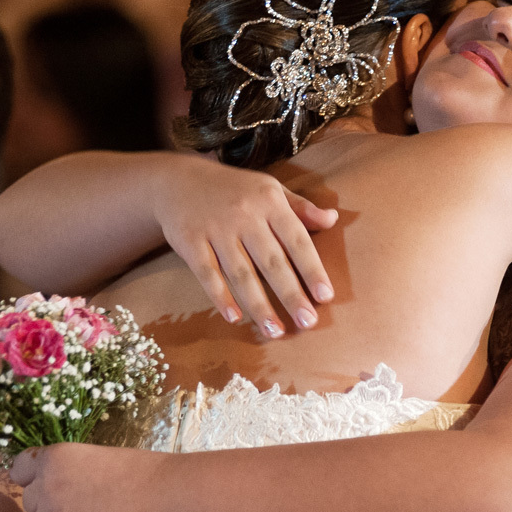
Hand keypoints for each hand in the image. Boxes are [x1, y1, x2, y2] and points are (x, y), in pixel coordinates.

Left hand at [11, 444, 163, 511]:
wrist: (165, 498)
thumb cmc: (142, 474)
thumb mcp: (97, 458)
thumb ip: (69, 472)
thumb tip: (58, 492)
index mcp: (54, 457)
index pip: (19, 471)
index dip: (33, 482)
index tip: (51, 490)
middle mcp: (46, 485)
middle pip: (30, 506)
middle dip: (49, 511)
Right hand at [153, 159, 336, 337]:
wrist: (178, 180)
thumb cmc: (234, 190)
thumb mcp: (269, 189)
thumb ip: (300, 207)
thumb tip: (333, 219)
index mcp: (269, 201)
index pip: (296, 240)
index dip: (312, 269)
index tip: (325, 297)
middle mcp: (244, 214)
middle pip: (272, 262)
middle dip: (291, 294)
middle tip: (307, 323)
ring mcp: (215, 229)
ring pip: (241, 273)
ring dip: (259, 305)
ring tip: (275, 331)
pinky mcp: (190, 241)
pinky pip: (207, 274)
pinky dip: (220, 296)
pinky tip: (234, 318)